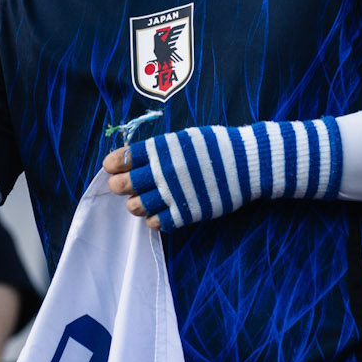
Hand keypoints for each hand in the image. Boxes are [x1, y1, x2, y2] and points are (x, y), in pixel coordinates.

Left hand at [105, 118, 340, 232]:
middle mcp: (163, 170)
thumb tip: (134, 157)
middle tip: (125, 186)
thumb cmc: (217, 147)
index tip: (112, 167)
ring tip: (146, 199)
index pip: (124, 158)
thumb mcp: (186, 138)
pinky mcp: (186, 212)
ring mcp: (174, 193)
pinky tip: (161, 212)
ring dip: (137, 204)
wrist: (248, 163)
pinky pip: (157, 222)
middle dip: (120, 186)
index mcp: (162, 148)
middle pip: (124, 185)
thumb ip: (160, 148)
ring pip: (136, 206)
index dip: (114, 165)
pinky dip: (154, 219)